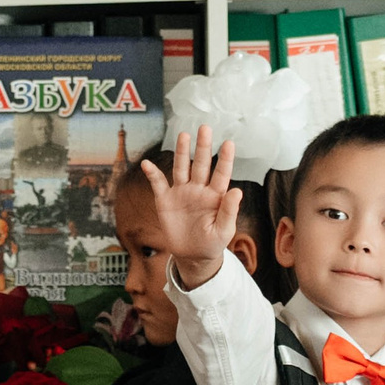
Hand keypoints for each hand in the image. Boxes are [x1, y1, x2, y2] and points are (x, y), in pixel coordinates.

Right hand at [138, 126, 242, 287]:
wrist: (193, 256)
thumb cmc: (212, 243)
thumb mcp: (224, 230)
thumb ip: (229, 211)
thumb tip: (237, 191)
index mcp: (215, 195)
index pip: (221, 173)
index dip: (225, 159)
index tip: (228, 143)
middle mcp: (199, 189)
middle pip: (200, 164)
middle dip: (202, 147)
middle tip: (205, 128)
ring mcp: (182, 193)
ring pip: (181, 168)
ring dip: (181, 152)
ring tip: (183, 135)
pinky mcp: (165, 200)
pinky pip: (158, 184)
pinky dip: (152, 174)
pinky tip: (147, 163)